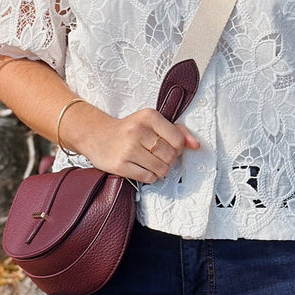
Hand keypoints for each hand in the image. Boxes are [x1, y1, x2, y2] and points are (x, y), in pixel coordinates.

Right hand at [65, 103, 198, 183]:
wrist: (97, 135)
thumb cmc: (129, 129)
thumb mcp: (152, 122)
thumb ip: (177, 131)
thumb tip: (197, 145)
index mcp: (149, 116)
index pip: (178, 140)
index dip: (179, 148)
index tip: (170, 147)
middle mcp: (138, 131)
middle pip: (170, 156)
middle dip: (169, 160)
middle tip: (159, 156)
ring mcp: (128, 149)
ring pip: (161, 169)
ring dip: (160, 170)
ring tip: (151, 162)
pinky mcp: (120, 165)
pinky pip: (148, 178)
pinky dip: (150, 176)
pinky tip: (143, 168)